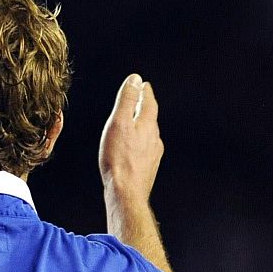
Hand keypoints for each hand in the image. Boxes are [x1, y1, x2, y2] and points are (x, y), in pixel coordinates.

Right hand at [99, 73, 162, 214]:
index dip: (145, 92)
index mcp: (147, 124)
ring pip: (148, 134)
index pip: (149, 102)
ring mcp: (152, 154)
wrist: (126, 191)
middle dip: (144, 107)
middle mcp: (154, 138)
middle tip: (140, 99)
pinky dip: (139, 142)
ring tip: (134, 123)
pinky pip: (145, 149)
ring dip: (142, 126)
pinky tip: (132, 148)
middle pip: (150, 118)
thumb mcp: (119, 122)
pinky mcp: (147, 167)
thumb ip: (128, 100)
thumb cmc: (119, 158)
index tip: (143, 85)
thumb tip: (135, 80)